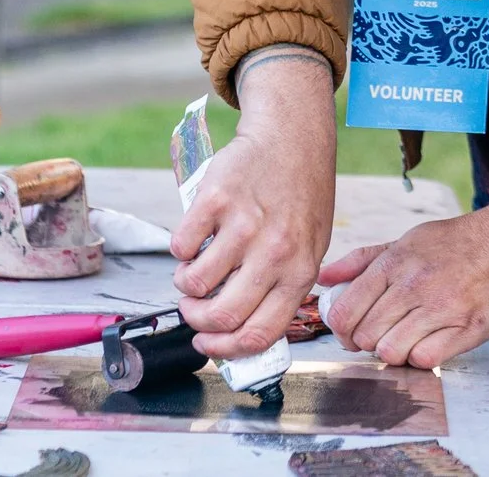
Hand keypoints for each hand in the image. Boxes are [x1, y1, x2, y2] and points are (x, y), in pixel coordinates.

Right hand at [170, 47, 336, 359]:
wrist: (292, 139)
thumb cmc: (301, 198)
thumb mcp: (309, 247)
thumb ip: (283, 288)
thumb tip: (243, 334)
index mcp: (300, 271)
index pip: (259, 334)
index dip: (224, 349)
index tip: (206, 345)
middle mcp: (275, 252)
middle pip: (221, 315)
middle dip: (197, 320)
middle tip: (192, 309)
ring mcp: (245, 226)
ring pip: (193, 283)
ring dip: (184, 284)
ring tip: (194, 269)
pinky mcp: (216, 200)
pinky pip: (181, 246)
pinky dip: (180, 250)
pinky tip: (195, 238)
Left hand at [318, 184, 488, 369]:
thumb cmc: (461, 241)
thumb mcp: (409, 239)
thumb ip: (363, 260)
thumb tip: (324, 278)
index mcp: (396, 262)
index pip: (345, 311)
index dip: (342, 329)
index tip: (352, 330)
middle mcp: (414, 285)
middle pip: (365, 336)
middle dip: (368, 341)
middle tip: (384, 333)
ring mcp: (441, 309)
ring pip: (390, 352)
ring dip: (395, 350)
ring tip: (409, 337)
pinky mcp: (466, 329)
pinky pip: (424, 359)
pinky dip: (423, 356)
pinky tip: (431, 341)